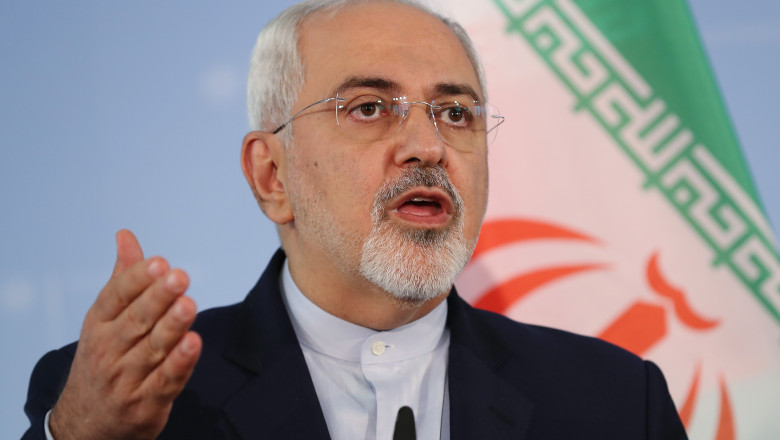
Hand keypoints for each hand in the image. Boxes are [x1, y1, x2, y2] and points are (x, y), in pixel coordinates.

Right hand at [49, 230, 201, 439]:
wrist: (87, 423)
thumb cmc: (104, 359)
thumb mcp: (104, 319)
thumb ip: (123, 277)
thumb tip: (126, 235)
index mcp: (98, 324)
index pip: (116, 297)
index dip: (137, 279)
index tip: (159, 262)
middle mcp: (108, 350)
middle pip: (135, 321)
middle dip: (158, 298)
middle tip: (180, 276)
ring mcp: (126, 379)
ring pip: (152, 349)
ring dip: (171, 327)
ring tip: (189, 305)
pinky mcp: (145, 404)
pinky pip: (165, 381)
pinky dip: (179, 364)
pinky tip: (194, 344)